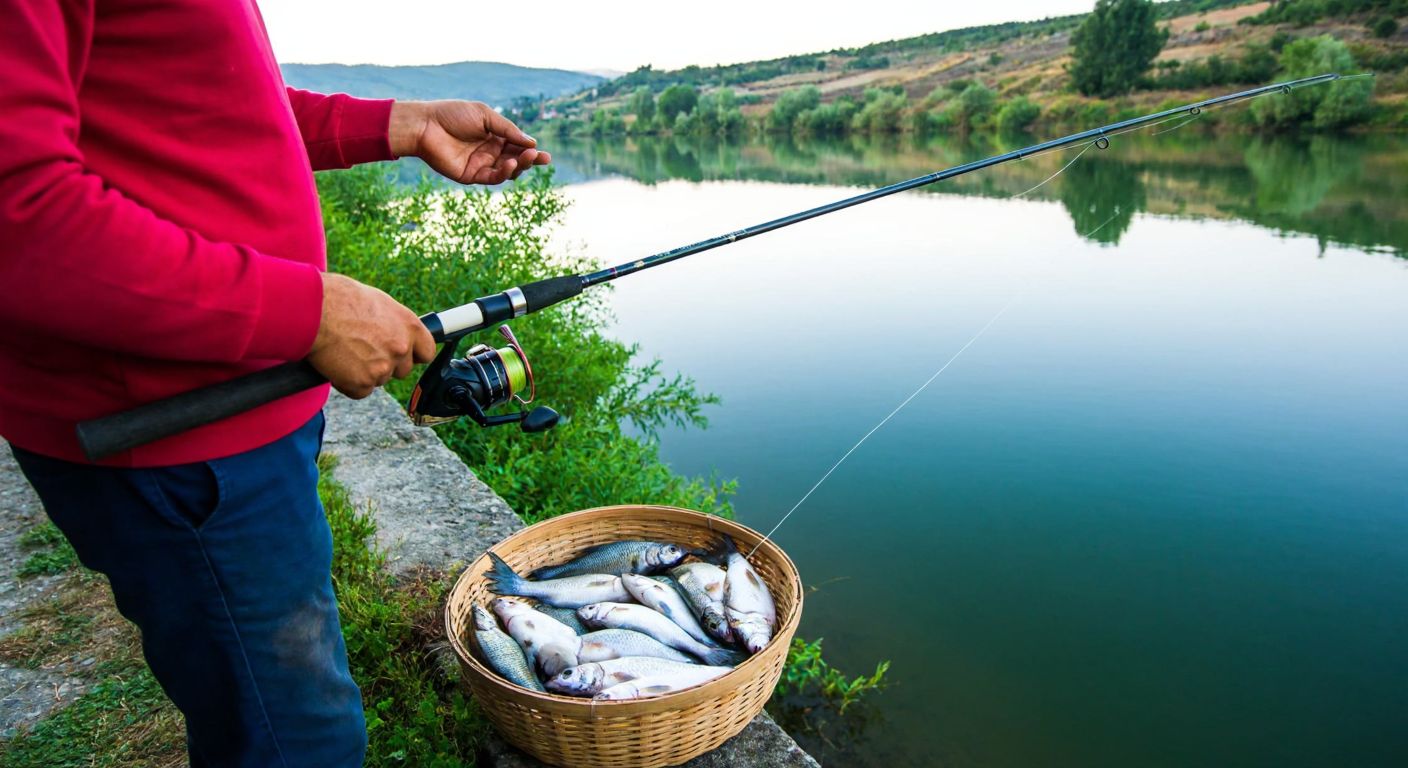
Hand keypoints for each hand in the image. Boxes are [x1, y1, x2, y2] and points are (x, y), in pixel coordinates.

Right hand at [309, 273, 435, 398]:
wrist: (313, 309)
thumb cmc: (339, 299)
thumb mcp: (378, 302)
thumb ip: (392, 322)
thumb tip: (393, 330)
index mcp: (409, 326)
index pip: (427, 352)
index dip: (413, 354)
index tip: (404, 353)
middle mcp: (401, 348)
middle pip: (402, 369)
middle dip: (386, 363)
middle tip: (363, 349)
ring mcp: (383, 368)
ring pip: (379, 380)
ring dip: (365, 372)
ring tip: (345, 351)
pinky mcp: (362, 382)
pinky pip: (360, 391)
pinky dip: (348, 383)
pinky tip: (337, 364)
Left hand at [390, 100, 550, 184]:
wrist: (426, 125)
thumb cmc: (453, 115)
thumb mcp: (486, 116)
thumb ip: (508, 129)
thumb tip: (532, 142)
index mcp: (493, 135)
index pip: (517, 145)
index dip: (530, 149)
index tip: (542, 152)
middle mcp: (489, 151)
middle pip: (516, 159)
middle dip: (530, 159)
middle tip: (543, 158)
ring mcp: (481, 164)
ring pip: (507, 171)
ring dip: (520, 165)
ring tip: (527, 157)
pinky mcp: (471, 176)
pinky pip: (492, 178)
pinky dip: (504, 173)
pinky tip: (510, 164)